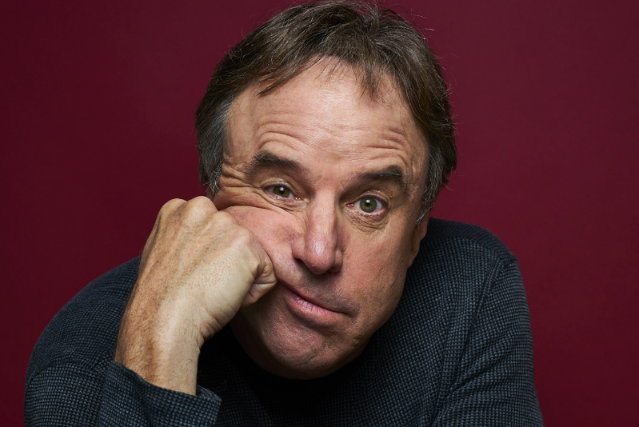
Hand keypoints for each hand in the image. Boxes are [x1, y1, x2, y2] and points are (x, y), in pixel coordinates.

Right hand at [114, 196, 276, 394]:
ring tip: (212, 290)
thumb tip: (206, 246)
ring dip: (240, 279)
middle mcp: (202, 208)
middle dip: (226, 264)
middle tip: (201, 283)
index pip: (213, 230)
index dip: (206, 258)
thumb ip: (186, 238)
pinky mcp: (247, 244)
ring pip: (252, 256)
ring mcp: (226, 223)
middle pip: (234, 240)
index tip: (189, 274)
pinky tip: (225, 297)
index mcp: (178, 208)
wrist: (163, 320)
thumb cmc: (161, 299)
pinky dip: (253, 294)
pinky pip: (267, 275)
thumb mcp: (164, 253)